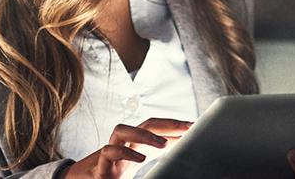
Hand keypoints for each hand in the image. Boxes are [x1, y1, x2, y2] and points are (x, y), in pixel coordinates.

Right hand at [62, 118, 191, 178]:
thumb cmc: (112, 172)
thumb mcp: (137, 163)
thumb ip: (154, 155)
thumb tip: (182, 151)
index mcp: (135, 142)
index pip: (155, 126)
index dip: (174, 124)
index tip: (194, 126)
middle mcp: (123, 142)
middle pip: (144, 123)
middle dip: (166, 124)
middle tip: (188, 129)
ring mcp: (110, 151)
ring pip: (122, 130)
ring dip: (143, 134)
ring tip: (163, 145)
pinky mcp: (100, 165)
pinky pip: (109, 152)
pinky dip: (125, 153)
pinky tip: (140, 159)